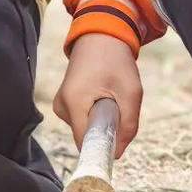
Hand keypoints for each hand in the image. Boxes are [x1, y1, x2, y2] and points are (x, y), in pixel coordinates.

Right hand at [53, 33, 142, 159]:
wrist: (100, 36)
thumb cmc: (115, 61)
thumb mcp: (131, 93)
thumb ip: (127, 126)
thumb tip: (118, 154)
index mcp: (74, 102)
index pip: (85, 143)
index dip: (101, 151)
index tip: (116, 149)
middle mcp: (62, 106)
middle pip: (86, 136)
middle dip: (106, 131)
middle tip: (120, 108)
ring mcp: (61, 104)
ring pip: (85, 129)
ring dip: (102, 121)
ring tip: (111, 96)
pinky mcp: (64, 102)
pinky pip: (82, 120)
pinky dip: (95, 115)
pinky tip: (102, 96)